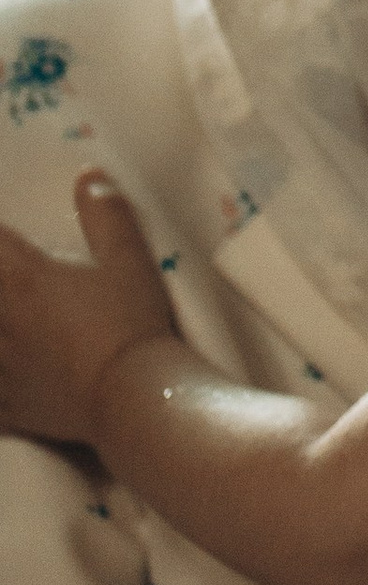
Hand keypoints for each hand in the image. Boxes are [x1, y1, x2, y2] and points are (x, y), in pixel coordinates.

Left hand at [0, 173, 177, 447]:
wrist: (136, 398)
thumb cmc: (132, 326)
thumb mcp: (129, 262)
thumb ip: (107, 216)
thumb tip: (89, 177)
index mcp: (22, 280)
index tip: (5, 244)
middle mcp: (0, 322)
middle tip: (7, 283)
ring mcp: (1, 368)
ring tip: (9, 327)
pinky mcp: (10, 407)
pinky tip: (7, 378)